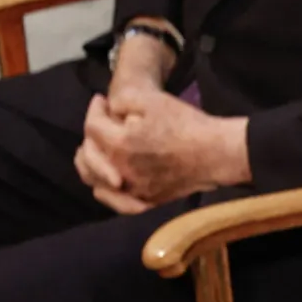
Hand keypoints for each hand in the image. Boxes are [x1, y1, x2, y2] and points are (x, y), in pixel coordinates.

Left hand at [82, 79, 251, 203]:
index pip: (92, 126)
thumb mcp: (153, 100)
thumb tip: (110, 107)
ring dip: (90, 162)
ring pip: (95, 181)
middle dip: (89, 134)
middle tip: (98, 121)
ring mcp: (132, 190)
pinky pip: (115, 202)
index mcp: (120, 144)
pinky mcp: (146, 200)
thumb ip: (123, 100)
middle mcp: (120, 171)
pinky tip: (108, 182)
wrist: (215, 153)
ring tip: (95, 149)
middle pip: (86, 156)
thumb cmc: (186, 125)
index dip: (94, 109)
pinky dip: (105, 190)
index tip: (100, 100)